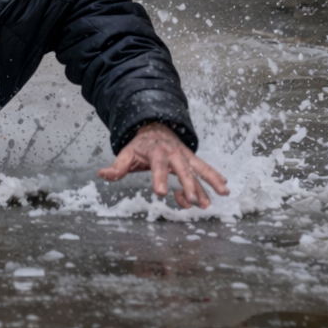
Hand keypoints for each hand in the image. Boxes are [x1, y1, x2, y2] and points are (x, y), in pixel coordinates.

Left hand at [97, 122, 228, 209]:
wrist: (155, 126)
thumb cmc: (140, 145)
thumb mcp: (126, 153)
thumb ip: (117, 166)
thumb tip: (102, 174)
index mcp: (155, 152)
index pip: (157, 166)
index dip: (159, 178)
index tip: (160, 192)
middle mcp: (173, 153)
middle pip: (182, 169)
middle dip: (189, 184)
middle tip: (193, 200)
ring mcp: (184, 155)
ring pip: (198, 168)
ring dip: (209, 182)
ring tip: (221, 195)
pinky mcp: (192, 159)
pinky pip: (205, 167)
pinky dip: (215, 176)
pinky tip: (225, 187)